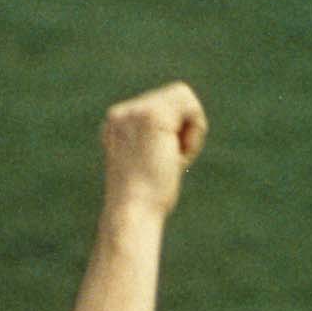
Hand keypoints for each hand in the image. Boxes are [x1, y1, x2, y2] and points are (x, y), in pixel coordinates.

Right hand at [102, 83, 207, 218]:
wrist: (133, 214)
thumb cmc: (144, 201)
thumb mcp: (146, 164)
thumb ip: (155, 141)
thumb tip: (176, 135)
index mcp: (116, 124)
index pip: (159, 105)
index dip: (173, 130)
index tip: (162, 160)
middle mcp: (121, 113)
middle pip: (173, 96)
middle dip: (181, 129)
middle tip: (168, 161)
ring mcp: (134, 112)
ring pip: (183, 96)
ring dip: (189, 131)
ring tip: (171, 159)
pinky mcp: (152, 116)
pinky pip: (191, 107)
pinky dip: (195, 132)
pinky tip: (178, 156)